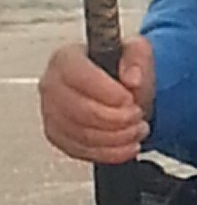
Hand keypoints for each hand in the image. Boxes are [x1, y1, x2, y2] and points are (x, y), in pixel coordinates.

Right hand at [39, 35, 155, 163]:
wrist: (117, 92)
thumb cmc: (118, 71)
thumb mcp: (136, 52)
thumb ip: (137, 57)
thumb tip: (132, 77)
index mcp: (66, 59)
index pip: (78, 75)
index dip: (107, 92)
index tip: (129, 98)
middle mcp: (52, 85)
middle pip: (81, 110)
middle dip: (116, 118)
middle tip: (136, 115)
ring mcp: (51, 113)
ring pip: (82, 134)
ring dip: (117, 137)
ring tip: (136, 129)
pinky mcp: (58, 137)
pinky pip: (81, 151)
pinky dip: (110, 152)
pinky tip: (127, 144)